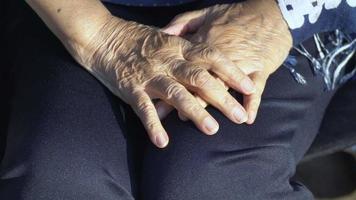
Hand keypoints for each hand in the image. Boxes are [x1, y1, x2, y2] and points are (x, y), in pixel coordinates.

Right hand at [72, 16, 255, 147]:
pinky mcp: (130, 88)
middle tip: (239, 117)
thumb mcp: (165, 37)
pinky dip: (153, 125)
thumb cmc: (136, 38)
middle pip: (200, 79)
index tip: (250, 86)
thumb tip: (209, 64)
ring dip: (195, 112)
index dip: (232, 71)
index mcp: (178, 47)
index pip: (211, 56)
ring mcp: (149, 75)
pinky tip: (162, 142)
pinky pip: (144, 109)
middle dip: (222, 98)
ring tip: (212, 130)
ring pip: (176, 94)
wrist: (101, 35)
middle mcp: (168, 61)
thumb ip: (185, 49)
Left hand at [159, 0, 291, 123]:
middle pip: (202, 78)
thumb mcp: (206, 12)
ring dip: (216, 104)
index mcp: (205, 41)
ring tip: (206, 123)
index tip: (161, 98)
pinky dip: (253, 102)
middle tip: (178, 116)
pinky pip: (257, 86)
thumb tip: (163, 32)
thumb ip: (183, 22)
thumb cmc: (237, 14)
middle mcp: (220, 53)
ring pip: (226, 85)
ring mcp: (242, 61)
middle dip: (189, 99)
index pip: (184, 64)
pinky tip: (248, 118)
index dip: (172, 82)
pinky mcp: (261, 66)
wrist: (271, 11)